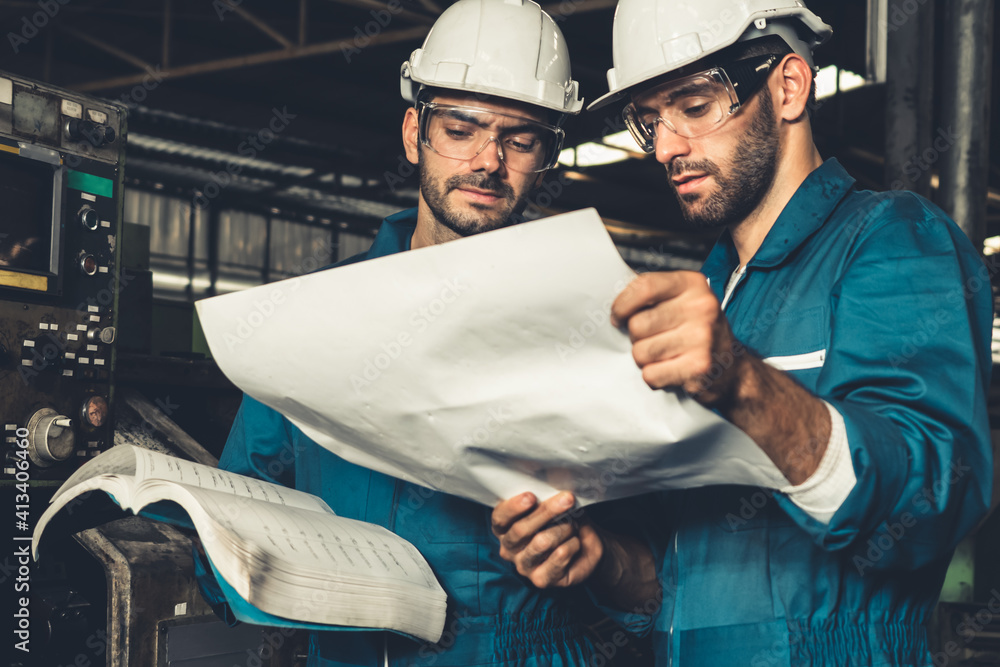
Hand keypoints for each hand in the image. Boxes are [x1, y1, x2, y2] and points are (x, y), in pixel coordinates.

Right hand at [491, 491, 603, 587]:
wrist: (587, 546)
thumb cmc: (564, 519)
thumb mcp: (555, 501)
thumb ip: (546, 488)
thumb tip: (546, 467)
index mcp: (505, 527)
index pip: (499, 518)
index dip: (513, 508)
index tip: (531, 496)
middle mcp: (509, 548)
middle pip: (521, 530)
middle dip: (547, 512)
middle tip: (567, 499)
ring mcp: (524, 566)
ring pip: (542, 542)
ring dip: (564, 529)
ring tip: (573, 525)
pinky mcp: (541, 580)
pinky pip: (558, 557)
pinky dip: (572, 545)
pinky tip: (575, 542)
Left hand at [611, 271, 740, 404]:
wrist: (733, 370)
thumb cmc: (697, 332)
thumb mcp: (682, 302)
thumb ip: (651, 296)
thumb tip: (612, 300)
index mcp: (693, 284)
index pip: (644, 287)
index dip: (622, 305)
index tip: (617, 317)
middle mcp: (701, 307)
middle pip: (637, 324)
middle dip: (636, 338)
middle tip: (652, 341)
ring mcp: (702, 337)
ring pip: (641, 352)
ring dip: (645, 360)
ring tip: (664, 356)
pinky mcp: (700, 366)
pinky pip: (651, 375)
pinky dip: (655, 377)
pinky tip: (671, 371)